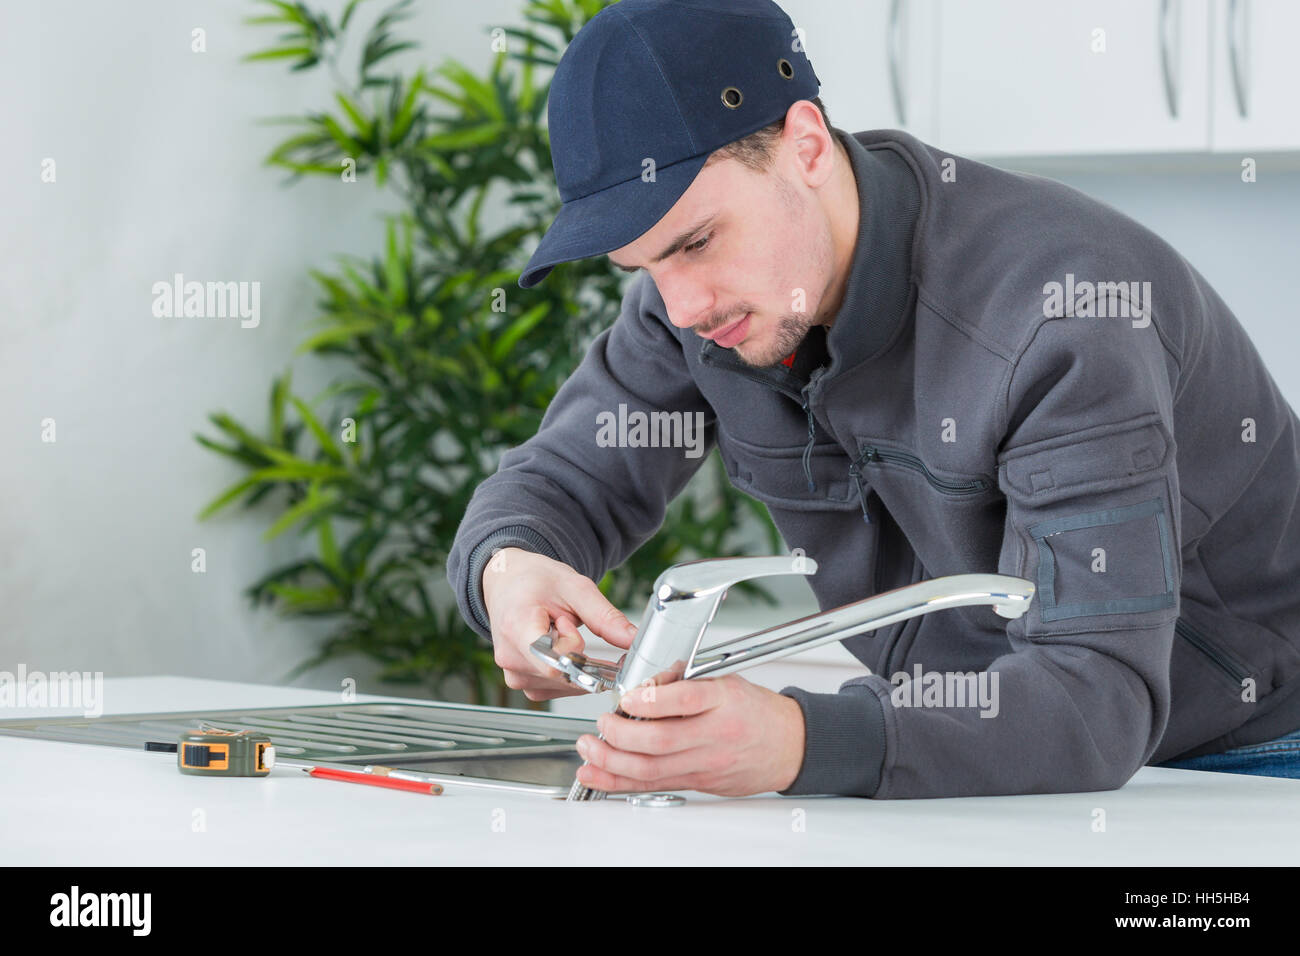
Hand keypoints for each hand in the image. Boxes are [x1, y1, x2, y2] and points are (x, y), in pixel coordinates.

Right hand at [481, 547, 637, 700]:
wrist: (507, 582)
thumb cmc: (534, 581)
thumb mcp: (574, 587)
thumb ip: (605, 617)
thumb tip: (634, 640)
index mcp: (517, 628)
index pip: (553, 664)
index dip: (575, 647)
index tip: (568, 621)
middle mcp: (511, 658)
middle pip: (565, 674)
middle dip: (579, 652)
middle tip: (564, 622)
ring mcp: (514, 674)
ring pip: (565, 684)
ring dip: (575, 662)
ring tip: (555, 632)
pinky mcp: (521, 684)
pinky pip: (557, 687)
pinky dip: (568, 670)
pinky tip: (556, 646)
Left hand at [574, 675, 805, 795]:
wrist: (789, 746)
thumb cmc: (758, 712)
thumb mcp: (726, 681)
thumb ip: (684, 681)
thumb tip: (644, 683)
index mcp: (724, 701)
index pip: (687, 700)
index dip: (651, 700)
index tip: (627, 697)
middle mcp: (715, 735)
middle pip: (661, 742)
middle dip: (620, 735)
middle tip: (602, 724)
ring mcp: (707, 764)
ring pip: (652, 770)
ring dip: (612, 762)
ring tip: (589, 750)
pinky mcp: (699, 783)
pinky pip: (655, 784)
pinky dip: (621, 782)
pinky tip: (599, 775)